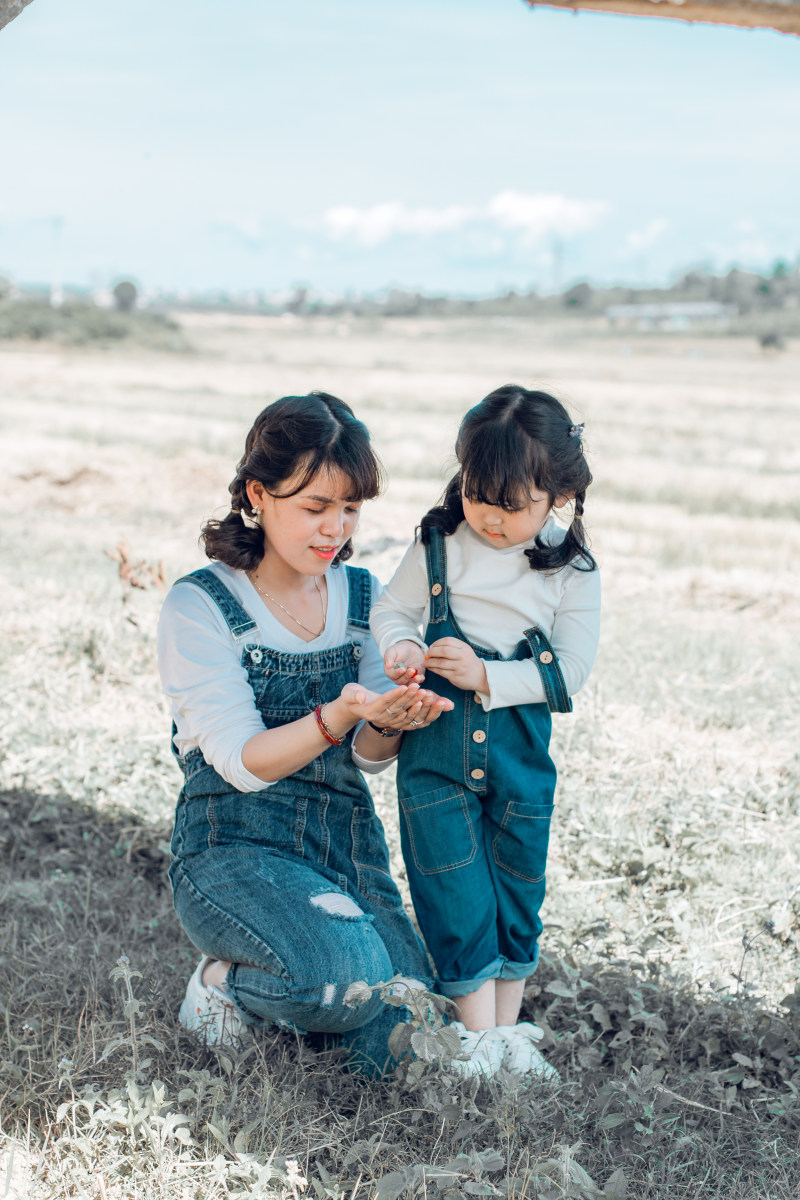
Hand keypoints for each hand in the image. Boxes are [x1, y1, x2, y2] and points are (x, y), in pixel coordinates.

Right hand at [335, 681, 452, 736]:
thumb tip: (360, 697)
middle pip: (398, 707)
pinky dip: (422, 711)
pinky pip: (413, 718)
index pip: (385, 702)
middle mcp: (382, 718)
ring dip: (417, 703)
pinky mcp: (399, 720)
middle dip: (409, 697)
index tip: (404, 686)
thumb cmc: (352, 696)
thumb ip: (353, 694)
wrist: (357, 708)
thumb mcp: (348, 693)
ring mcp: (391, 721)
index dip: (394, 694)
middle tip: (419, 687)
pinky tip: (430, 702)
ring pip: (407, 713)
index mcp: (371, 711)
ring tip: (426, 693)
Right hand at [384, 639, 426, 683]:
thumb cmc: (399, 650)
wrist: (410, 649)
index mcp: (390, 672)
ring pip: (409, 683)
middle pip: (401, 681)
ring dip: (413, 681)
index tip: (403, 669)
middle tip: (412, 670)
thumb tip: (388, 666)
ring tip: (417, 677)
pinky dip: (420, 680)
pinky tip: (421, 676)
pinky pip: (418, 681)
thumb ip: (389, 658)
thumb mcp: (392, 651)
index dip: (397, 673)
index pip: (392, 675)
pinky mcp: (415, 678)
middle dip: (407, 676)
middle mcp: (398, 678)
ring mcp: (407, 679)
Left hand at [424, 637, 487, 692]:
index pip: (448, 641)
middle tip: (426, 654)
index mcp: (464, 647)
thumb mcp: (464, 650)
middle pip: (443, 651)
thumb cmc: (468, 661)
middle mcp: (463, 656)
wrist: (481, 676)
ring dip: (429, 662)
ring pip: (440, 662)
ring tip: (425, 662)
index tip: (431, 646)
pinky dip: (433, 669)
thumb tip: (431, 648)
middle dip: (432, 652)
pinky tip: (430, 667)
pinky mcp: (456, 677)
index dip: (437, 643)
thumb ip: (451, 647)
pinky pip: (441, 672)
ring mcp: (459, 667)